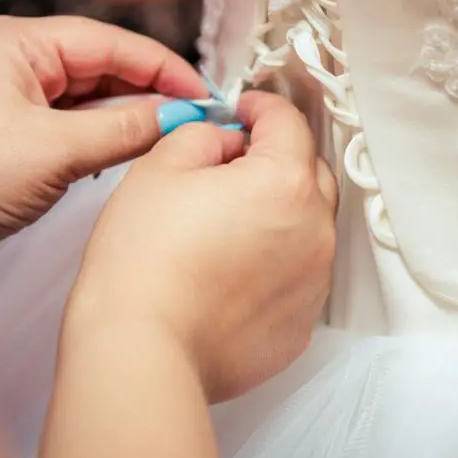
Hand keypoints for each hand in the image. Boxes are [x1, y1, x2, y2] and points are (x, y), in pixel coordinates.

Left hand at [0, 15, 211, 277]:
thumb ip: (127, 128)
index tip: (205, 94)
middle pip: (104, 64)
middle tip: (197, 116)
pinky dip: (107, 130)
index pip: (110, 42)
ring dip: (130, 113)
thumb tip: (182, 115)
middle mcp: (14, 56)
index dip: (164, 67)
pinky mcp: (16, 124)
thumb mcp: (58, 152)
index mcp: (16, 42)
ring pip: (93, 92)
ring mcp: (14, 91)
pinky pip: (76, 117)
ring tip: (172, 133)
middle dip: (151, 90)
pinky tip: (131, 145)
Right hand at [66, 91, 338, 402]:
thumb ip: (204, 135)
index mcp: (285, 181)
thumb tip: (227, 141)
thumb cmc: (143, 261)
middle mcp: (315, 230)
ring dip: (278, 211)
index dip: (262, 105)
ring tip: (226, 222)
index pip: (289, 122)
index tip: (243, 108)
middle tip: (231, 161)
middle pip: (309, 171)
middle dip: (276, 157)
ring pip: (307, 224)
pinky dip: (275, 260)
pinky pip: (298, 273)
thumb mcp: (161, 167)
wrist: (142, 352)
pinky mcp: (300, 323)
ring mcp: (313, 281)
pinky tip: (231, 268)